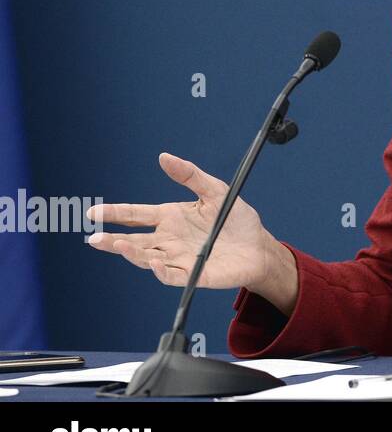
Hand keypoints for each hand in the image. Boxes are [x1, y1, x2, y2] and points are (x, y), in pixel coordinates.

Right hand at [86, 152, 276, 290]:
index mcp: (170, 217)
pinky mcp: (193, 274)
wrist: (259, 246)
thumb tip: (164, 157)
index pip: (135, 215)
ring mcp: (178, 258)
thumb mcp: (215, 190)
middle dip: (112, 240)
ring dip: (131, 253)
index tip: (93, 212)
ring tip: (117, 244)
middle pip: (134, 240)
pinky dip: (160, 270)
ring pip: (146, 258)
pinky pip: (171, 275)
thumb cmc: (235, 218)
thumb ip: (190, 175)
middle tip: (94, 238)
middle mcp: (169, 239)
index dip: (114, 213)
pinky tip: (153, 261)